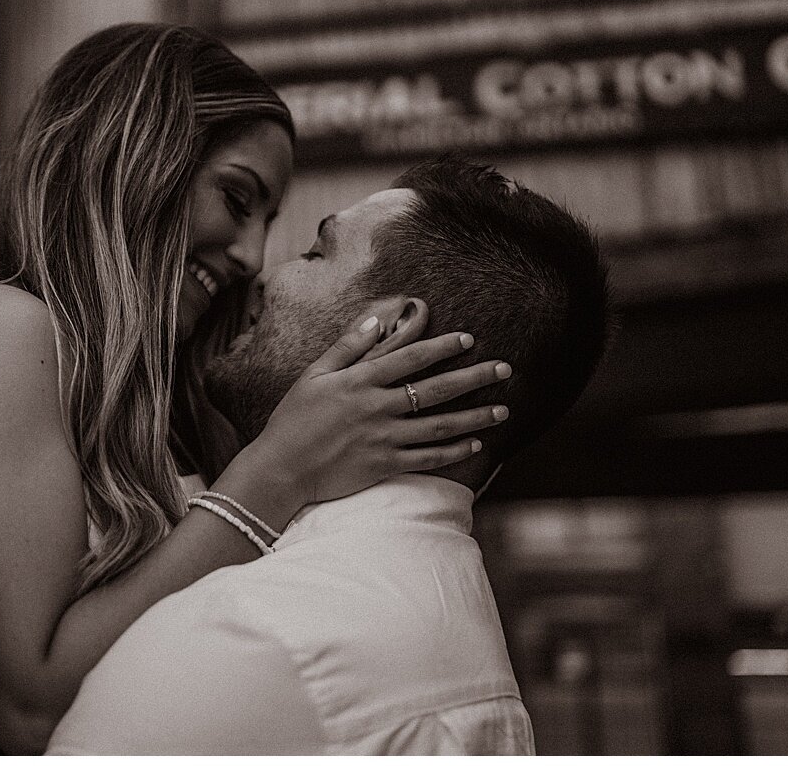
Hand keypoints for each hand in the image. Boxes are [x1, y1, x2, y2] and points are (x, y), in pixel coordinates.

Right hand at [249, 305, 509, 507]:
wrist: (281, 469)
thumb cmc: (294, 419)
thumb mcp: (314, 375)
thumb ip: (347, 347)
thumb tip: (376, 319)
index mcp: (359, 381)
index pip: (409, 358)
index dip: (441, 347)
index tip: (469, 340)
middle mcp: (376, 407)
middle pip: (435, 389)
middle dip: (474, 377)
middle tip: (505, 369)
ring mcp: (382, 438)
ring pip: (439, 425)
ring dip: (475, 417)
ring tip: (504, 410)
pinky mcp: (384, 465)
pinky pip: (427, 458)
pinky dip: (454, 451)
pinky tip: (476, 444)